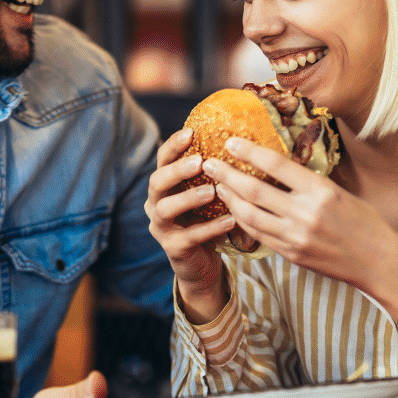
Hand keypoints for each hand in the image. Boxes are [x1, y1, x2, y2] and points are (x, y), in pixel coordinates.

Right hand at [144, 128, 233, 322]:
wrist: (203, 264)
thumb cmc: (208, 221)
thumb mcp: (210, 196)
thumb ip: (215, 175)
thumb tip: (242, 144)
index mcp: (164, 186)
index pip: (162, 160)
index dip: (173, 145)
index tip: (191, 132)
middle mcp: (156, 204)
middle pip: (156, 182)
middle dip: (177, 170)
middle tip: (200, 162)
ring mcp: (161, 227)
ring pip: (165, 209)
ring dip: (189, 198)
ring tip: (212, 191)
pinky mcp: (173, 248)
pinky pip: (189, 236)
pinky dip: (210, 228)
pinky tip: (230, 221)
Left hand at [205, 137, 397, 340]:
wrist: (377, 261)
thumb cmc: (363, 221)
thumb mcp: (339, 191)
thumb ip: (307, 182)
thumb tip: (277, 164)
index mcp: (320, 191)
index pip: (276, 165)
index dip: (248, 152)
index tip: (230, 142)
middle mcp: (305, 214)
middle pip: (254, 191)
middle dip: (226, 175)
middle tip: (209, 163)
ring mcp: (295, 237)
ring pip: (249, 216)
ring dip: (229, 199)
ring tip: (217, 186)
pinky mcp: (291, 254)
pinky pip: (258, 235)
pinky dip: (242, 221)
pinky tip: (234, 210)